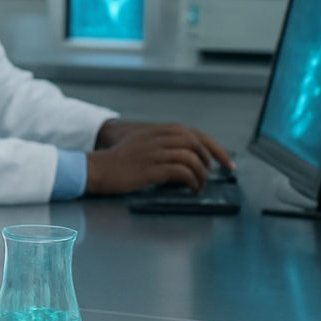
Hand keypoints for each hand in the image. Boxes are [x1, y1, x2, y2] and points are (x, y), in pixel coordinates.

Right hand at [86, 122, 233, 194]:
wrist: (97, 169)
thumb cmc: (116, 162)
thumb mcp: (138, 145)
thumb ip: (159, 144)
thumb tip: (185, 158)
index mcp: (154, 131)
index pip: (191, 132)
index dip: (212, 145)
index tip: (223, 160)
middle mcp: (155, 139)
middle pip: (194, 142)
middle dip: (211, 158)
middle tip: (214, 173)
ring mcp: (153, 153)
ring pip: (190, 157)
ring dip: (201, 173)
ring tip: (200, 184)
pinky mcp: (150, 169)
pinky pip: (181, 172)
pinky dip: (192, 181)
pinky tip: (191, 189)